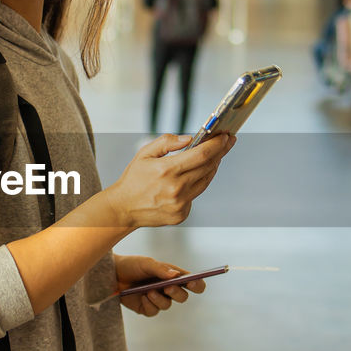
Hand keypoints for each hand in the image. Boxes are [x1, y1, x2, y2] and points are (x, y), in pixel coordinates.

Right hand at [104, 133, 234, 229]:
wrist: (123, 208)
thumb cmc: (134, 179)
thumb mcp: (144, 153)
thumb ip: (167, 142)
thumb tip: (189, 138)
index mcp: (166, 170)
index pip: (202, 154)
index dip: (217, 144)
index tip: (226, 136)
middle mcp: (176, 188)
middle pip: (208, 167)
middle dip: (220, 152)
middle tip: (226, 142)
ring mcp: (180, 204)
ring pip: (205, 181)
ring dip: (212, 167)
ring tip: (215, 156)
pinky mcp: (181, 214)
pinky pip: (196, 195)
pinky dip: (198, 183)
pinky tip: (195, 176)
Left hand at [113, 255, 205, 316]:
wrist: (112, 274)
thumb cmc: (131, 265)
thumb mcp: (146, 264)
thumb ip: (160, 269)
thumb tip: (176, 276)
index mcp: (172, 276)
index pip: (192, 283)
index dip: (197, 285)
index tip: (193, 283)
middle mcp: (167, 289)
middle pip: (183, 297)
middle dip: (177, 293)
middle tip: (168, 288)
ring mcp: (157, 300)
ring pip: (167, 306)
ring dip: (160, 299)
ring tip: (148, 291)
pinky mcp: (146, 308)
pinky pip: (153, 311)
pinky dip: (149, 305)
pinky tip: (142, 296)